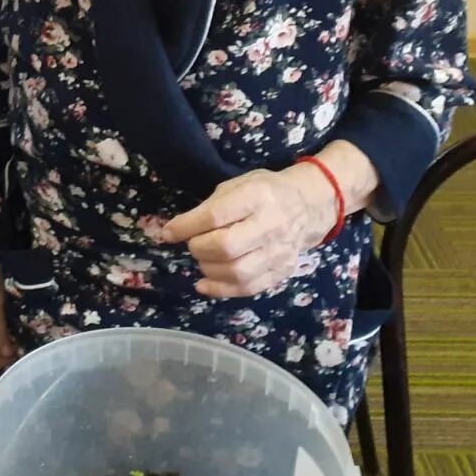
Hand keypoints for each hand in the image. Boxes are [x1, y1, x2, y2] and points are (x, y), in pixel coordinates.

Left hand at [156, 167, 336, 298]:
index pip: (215, 216)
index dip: (186, 227)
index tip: (168, 233)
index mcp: (257, 197)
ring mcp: (279, 252)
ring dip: (208, 269)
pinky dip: (221, 290)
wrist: (308, 205)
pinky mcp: (282, 272)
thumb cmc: (264, 192)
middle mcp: (271, 226)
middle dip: (198, 248)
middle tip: (193, 244)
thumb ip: (209, 207)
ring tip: (203, 259)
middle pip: (225, 247)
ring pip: (236, 272)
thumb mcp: (237, 185)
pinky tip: (204, 284)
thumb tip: (175, 230)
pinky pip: (248, 288)